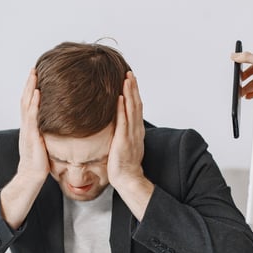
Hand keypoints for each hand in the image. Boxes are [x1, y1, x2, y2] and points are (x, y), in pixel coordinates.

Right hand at [17, 69, 49, 184]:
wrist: (31, 176)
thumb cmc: (39, 163)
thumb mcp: (43, 144)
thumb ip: (47, 133)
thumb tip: (59, 126)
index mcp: (29, 127)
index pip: (28, 104)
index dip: (31, 90)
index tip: (36, 77)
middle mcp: (26, 126)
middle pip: (25, 100)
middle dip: (29, 84)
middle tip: (34, 69)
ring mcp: (27, 130)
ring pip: (26, 104)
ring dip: (30, 88)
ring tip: (34, 75)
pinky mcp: (31, 136)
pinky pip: (32, 116)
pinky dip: (34, 103)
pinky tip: (38, 93)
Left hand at [107, 71, 145, 190]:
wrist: (128, 178)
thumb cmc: (124, 164)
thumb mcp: (125, 144)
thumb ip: (122, 133)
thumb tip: (115, 124)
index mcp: (136, 130)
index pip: (136, 108)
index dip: (134, 93)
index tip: (131, 80)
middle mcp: (136, 130)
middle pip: (136, 104)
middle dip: (133, 88)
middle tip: (129, 73)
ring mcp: (131, 134)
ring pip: (132, 109)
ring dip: (129, 93)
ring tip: (126, 79)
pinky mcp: (123, 140)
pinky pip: (123, 121)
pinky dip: (122, 108)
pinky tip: (119, 97)